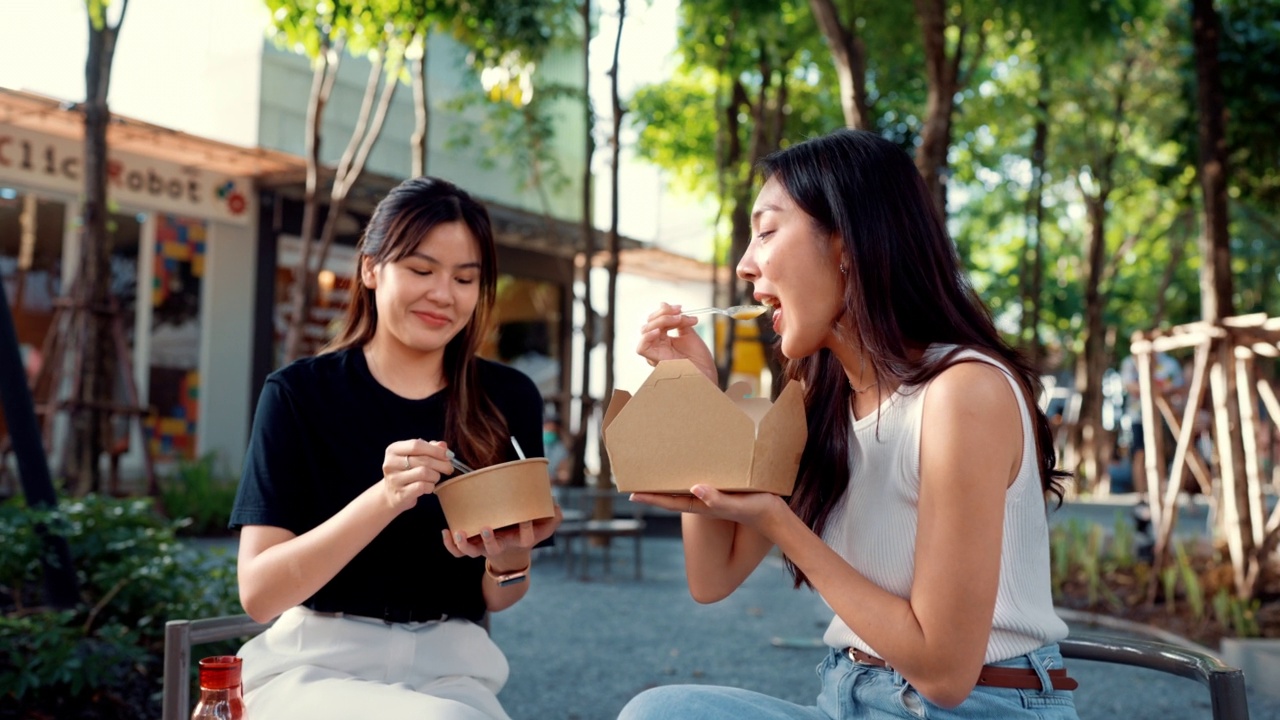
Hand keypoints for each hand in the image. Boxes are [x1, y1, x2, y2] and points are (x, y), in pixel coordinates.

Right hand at [380, 438, 452, 512]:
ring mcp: (394, 480)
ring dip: (435, 476)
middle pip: (423, 460)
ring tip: (435, 477)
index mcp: (393, 450)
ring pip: (424, 473)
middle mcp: (391, 463)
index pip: (416, 445)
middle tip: (449, 468)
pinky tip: (429, 486)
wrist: (391, 495)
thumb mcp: (414, 456)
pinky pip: (422, 487)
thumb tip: (443, 445)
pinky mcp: (401, 494)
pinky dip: (430, 486)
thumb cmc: (406, 472)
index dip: (435, 450)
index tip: (448, 455)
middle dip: (441, 464)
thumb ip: (429, 448)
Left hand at [442, 505, 564, 563]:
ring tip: (459, 532)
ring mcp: (485, 549)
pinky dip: (450, 545)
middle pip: (493, 548)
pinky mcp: (473, 548)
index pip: (525, 538)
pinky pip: (458, 552)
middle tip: (486, 528)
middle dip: (489, 540)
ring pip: (472, 552)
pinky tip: (446, 531)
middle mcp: (501, 546)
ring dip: (464, 544)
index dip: (526, 529)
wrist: (512, 556)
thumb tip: (554, 503)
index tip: (525, 517)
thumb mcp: (543, 527)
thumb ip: (553, 516)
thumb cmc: (526, 534)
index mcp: (519, 541)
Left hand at [631, 485, 787, 531]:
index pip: (670, 501)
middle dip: (655, 488)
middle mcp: (704, 500)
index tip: (631, 494)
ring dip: (670, 480)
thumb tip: (695, 488)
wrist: (776, 517)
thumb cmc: (758, 511)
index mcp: (703, 505)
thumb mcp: (738, 504)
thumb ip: (718, 500)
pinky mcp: (724, 489)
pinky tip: (688, 466)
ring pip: (684, 487)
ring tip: (656, 470)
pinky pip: (700, 480)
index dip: (650, 498)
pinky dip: (690, 474)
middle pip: (673, 494)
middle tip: (637, 478)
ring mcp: (713, 495)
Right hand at [637, 303, 716, 382]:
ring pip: (645, 330)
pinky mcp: (654, 360)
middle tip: (680, 312)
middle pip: (649, 322)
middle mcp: (656, 345)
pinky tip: (659, 331)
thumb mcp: (688, 332)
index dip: (665, 311)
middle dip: (664, 313)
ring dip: (661, 321)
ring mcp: (654, 352)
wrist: (706, 372)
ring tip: (678, 320)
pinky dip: (647, 337)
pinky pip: (641, 348)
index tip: (680, 308)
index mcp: (663, 339)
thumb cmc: (699, 358)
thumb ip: (677, 320)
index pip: (656, 320)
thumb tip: (663, 303)